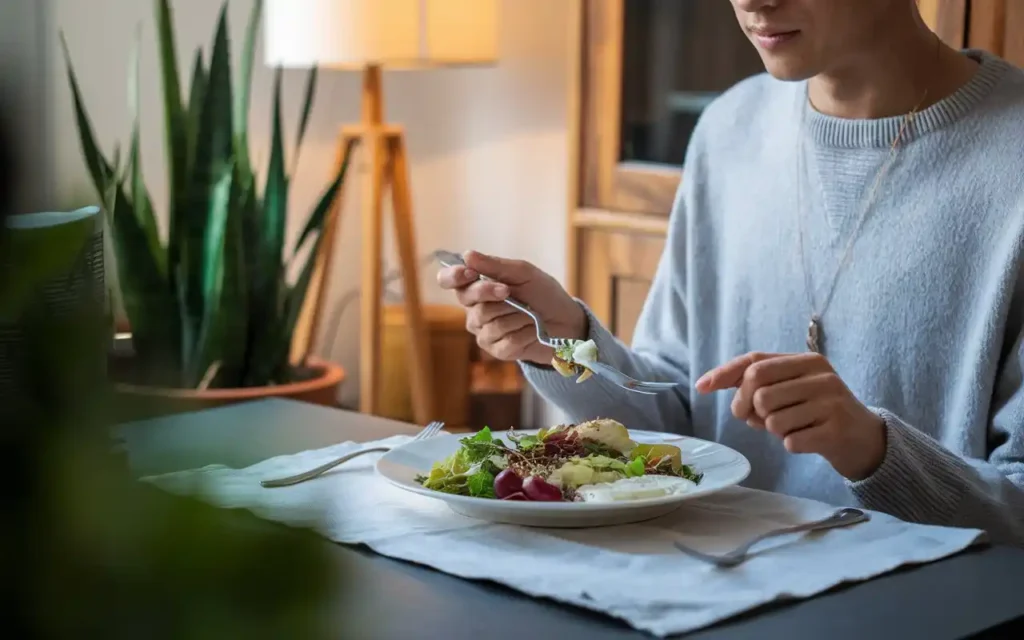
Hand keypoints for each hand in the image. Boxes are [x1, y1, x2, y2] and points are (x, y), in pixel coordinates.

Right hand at [436, 251, 586, 365]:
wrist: (566, 321)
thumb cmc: (543, 294)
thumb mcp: (523, 273)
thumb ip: (495, 266)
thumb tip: (467, 255)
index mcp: (477, 288)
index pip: (449, 281)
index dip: (453, 276)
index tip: (469, 273)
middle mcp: (475, 311)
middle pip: (469, 301)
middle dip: (492, 293)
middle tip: (510, 291)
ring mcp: (485, 332)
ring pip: (488, 322)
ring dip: (516, 314)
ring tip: (530, 313)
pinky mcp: (498, 350)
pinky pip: (505, 340)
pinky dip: (525, 332)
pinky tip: (533, 330)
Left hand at [695, 352, 885, 480]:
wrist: (863, 438)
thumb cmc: (816, 411)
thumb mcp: (791, 390)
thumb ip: (757, 385)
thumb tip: (710, 384)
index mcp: (807, 361)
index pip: (755, 361)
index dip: (725, 373)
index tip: (701, 387)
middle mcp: (820, 376)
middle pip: (759, 390)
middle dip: (746, 408)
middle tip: (753, 419)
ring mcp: (830, 402)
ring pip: (772, 419)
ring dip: (773, 430)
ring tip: (792, 427)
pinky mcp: (835, 430)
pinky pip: (790, 441)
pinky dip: (791, 444)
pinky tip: (807, 440)